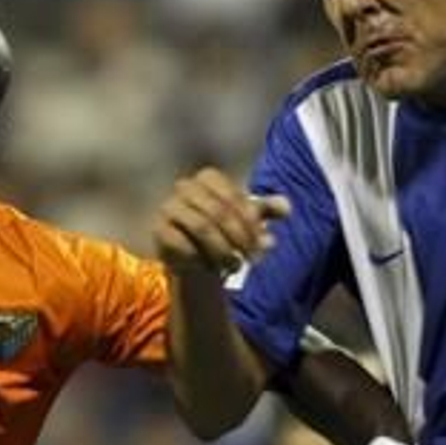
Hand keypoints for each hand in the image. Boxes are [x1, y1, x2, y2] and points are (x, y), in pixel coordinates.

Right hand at [153, 168, 290, 278]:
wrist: (196, 256)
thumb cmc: (225, 231)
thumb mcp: (250, 219)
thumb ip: (269, 210)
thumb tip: (286, 208)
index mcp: (208, 177)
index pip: (233, 197)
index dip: (251, 222)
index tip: (264, 243)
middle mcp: (185, 186)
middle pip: (219, 212)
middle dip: (240, 238)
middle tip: (254, 259)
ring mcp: (168, 207)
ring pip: (202, 228)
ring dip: (223, 251)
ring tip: (236, 266)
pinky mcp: (158, 230)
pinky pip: (182, 244)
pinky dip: (201, 258)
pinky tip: (211, 267)